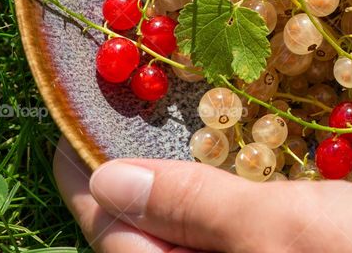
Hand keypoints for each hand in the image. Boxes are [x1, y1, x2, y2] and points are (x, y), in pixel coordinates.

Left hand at [53, 136, 351, 252]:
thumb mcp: (282, 227)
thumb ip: (196, 205)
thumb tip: (108, 181)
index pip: (111, 237)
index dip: (84, 177)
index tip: (69, 122)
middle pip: (142, 247)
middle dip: (129, 182)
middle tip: (127, 113)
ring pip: (187, 248)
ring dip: (176, 195)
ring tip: (174, 134)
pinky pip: (225, 252)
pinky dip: (216, 215)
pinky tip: (234, 179)